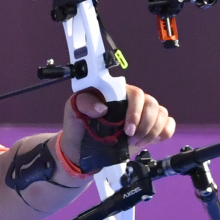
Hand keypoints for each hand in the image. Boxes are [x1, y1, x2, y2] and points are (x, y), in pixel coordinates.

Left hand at [60, 84, 175, 163]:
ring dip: (152, 131)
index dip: (135, 111)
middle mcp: (131, 101)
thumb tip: (101, 108)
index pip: (135, 93)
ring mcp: (142, 114)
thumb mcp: (73, 110)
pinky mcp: (149, 127)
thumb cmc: (78, 125)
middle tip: (130, 139)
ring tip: (135, 143)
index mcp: (115, 92)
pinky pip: (168, 124)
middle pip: (152, 104)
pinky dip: (164, 133)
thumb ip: (84, 103)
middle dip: (144, 125)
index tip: (127, 129)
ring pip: (161, 114)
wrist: (80, 148)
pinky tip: (151, 140)